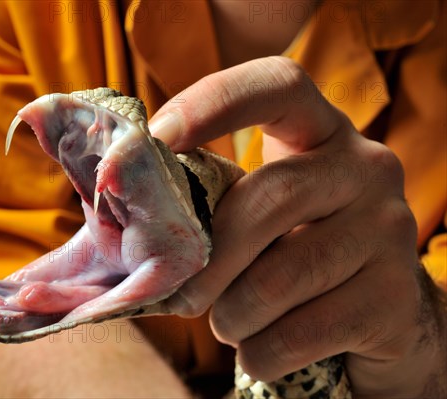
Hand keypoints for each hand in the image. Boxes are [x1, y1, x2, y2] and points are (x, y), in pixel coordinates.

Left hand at [149, 56, 445, 397]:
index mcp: (321, 132)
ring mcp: (389, 229)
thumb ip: (212, 203)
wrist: (378, 310)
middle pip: (269, 198)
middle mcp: (365, 168)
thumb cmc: (294, 249)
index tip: (157, 137)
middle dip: (208, 258)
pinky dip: (260, 353)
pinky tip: (257, 349)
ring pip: (279, 278)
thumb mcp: (260, 210)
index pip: (278, 87)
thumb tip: (128, 227)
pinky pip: (301, 333)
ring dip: (232, 315)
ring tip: (228, 321)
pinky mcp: (395, 297)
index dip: (215, 102)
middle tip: (178, 295)